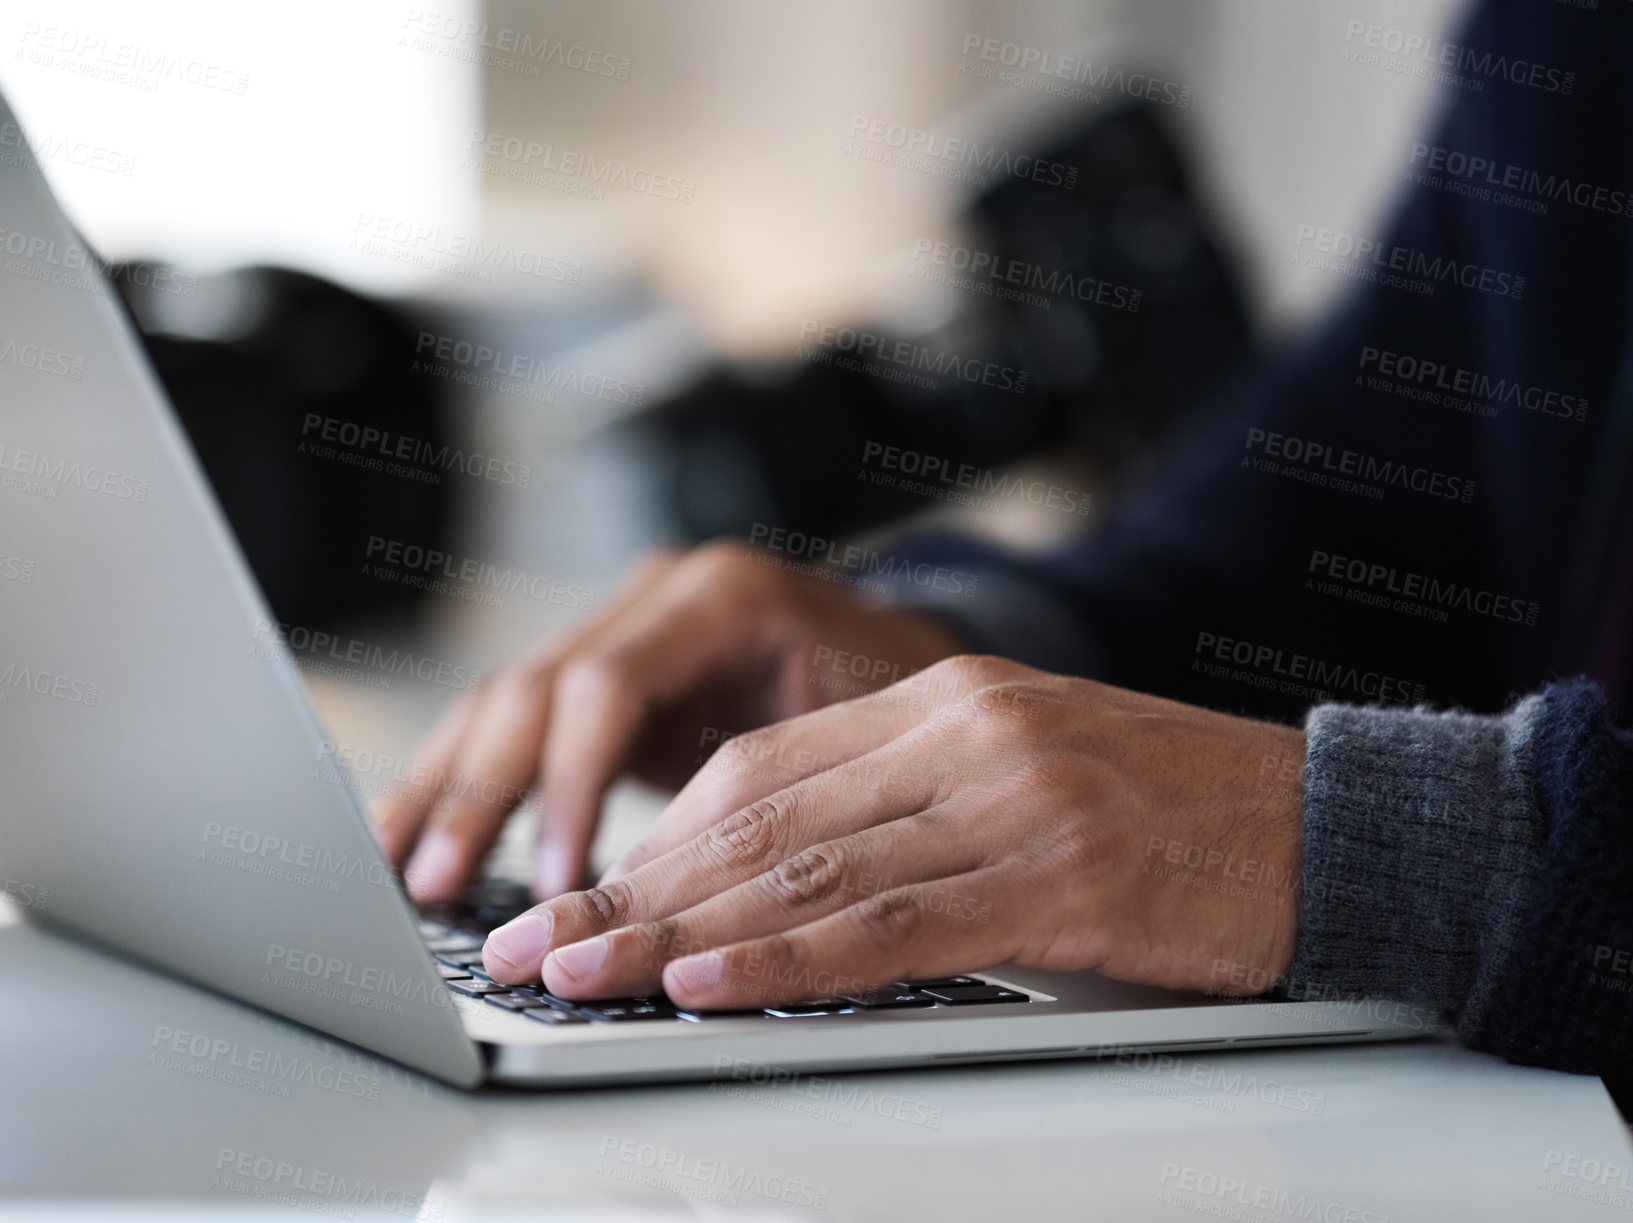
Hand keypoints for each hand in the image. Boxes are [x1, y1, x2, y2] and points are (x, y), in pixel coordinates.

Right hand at [375, 542, 966, 900]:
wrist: (901, 650)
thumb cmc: (892, 699)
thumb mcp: (850, 734)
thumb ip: (768, 793)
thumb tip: (675, 897)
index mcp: (722, 595)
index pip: (606, 684)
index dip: (569, 784)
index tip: (556, 877)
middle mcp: (658, 592)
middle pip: (533, 687)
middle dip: (480, 794)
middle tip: (438, 888)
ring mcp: (624, 618)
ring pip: (505, 698)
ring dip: (447, 787)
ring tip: (398, 871)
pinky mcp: (604, 661)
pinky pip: (519, 716)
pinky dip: (467, 776)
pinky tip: (417, 830)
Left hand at [479, 655, 1306, 1007]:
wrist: (1324, 825)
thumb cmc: (1166, 817)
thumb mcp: (1019, 782)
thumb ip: (901, 812)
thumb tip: (765, 886)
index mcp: (946, 699)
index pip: (760, 765)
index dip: (657, 837)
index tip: (583, 890)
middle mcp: (964, 732)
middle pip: (758, 813)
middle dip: (634, 885)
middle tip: (539, 940)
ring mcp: (1010, 798)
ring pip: (807, 867)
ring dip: (678, 929)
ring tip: (583, 973)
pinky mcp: (1058, 874)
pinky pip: (890, 924)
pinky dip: (787, 958)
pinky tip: (708, 985)